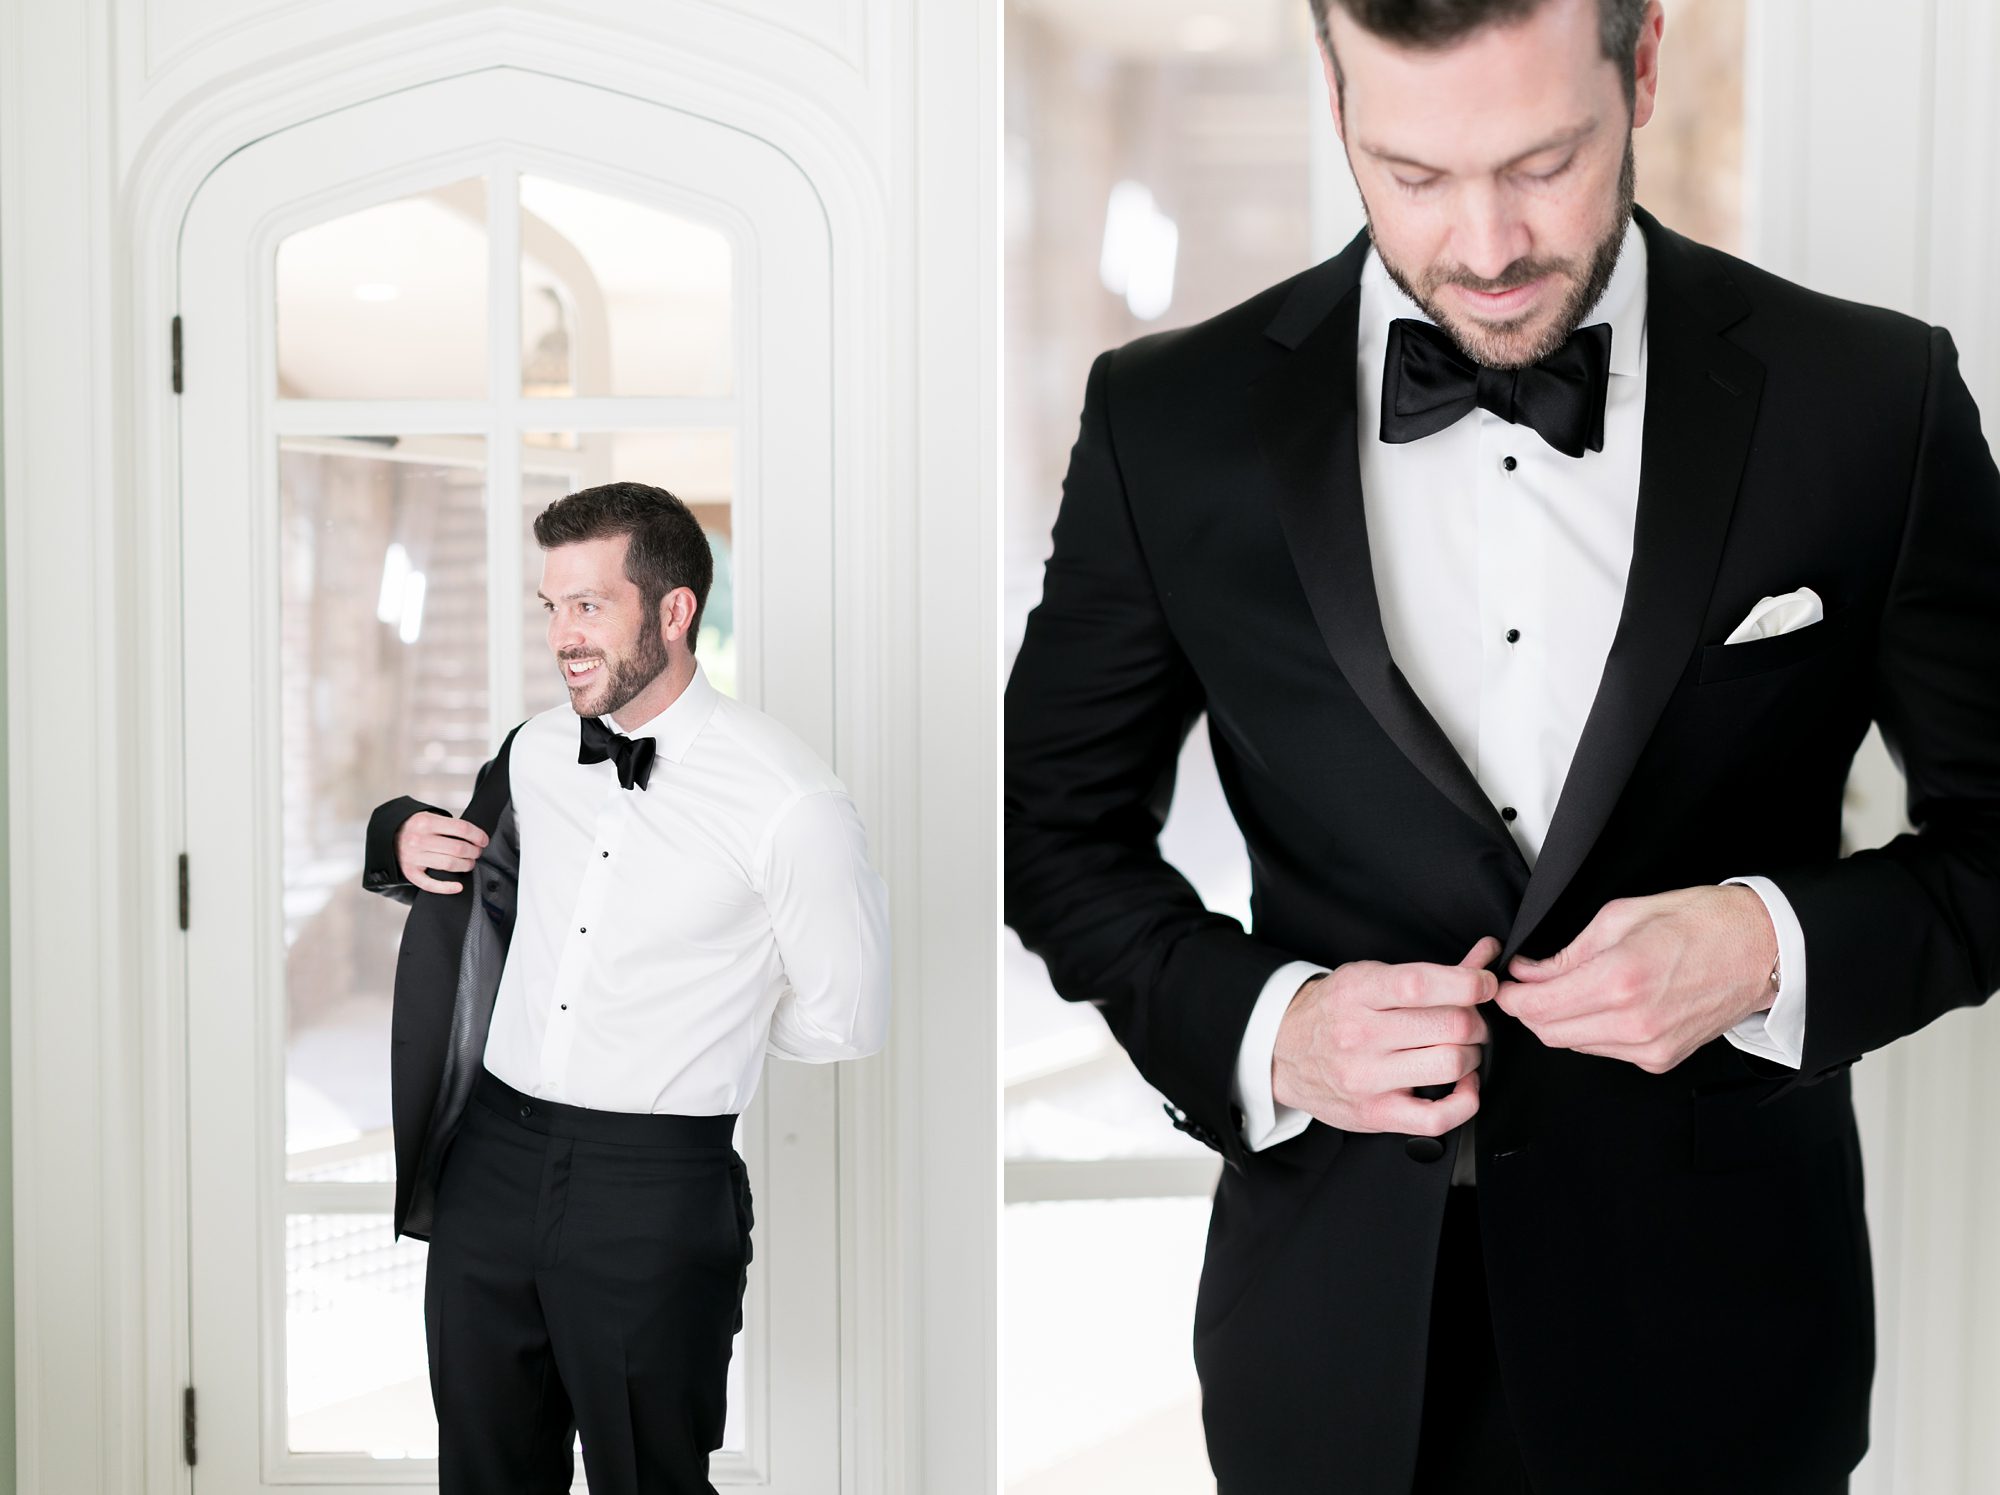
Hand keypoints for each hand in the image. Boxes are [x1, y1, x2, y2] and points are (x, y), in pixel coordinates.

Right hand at [395, 811, 489, 894]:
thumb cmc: (416, 828)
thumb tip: (476, 837)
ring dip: (466, 866)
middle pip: (458, 849)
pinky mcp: (410, 872)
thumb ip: (449, 824)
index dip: (478, 836)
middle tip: (477, 852)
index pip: (462, 828)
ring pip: (449, 865)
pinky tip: (458, 886)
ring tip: (469, 863)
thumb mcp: (430, 816)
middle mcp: (419, 840)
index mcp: (426, 822)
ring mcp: (414, 857)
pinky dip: (447, 888)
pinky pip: (430, 884)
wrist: (390, 836)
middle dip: (474, 852)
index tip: (484, 840)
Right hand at [1270, 935, 1499, 1136]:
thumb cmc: (1334, 1013)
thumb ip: (1432, 972)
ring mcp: (1366, 1077)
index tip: (1485, 984)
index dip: (1469, 983)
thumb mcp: (1369, 978)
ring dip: (1472, 1055)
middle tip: (1471, 1021)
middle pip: (1448, 1025)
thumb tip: (1486, 954)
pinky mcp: (1375, 1113)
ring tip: (1461, 1049)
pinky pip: (1438, 1117)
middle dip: (1476, 1021)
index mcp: (1358, 992)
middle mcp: (1359, 1034)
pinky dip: (1466, 1100)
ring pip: (1451, 1064)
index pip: (1421, 984)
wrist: (1282, 1052)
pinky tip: (1462, 1085)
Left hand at [1496, 886, 1777, 1073]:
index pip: (1539, 1006)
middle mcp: (1633, 1022)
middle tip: (1529, 986)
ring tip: (1567, 990)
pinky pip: (1606, 1051)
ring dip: (1560, 1021)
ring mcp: (1650, 1046)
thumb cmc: (1701, 923)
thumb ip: (1567, 952)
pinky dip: (1592, 1031)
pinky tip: (1602, 1006)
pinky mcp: (1662, 1059)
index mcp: (1620, 979)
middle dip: (1530, 1010)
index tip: (1506, 984)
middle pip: (1550, 1032)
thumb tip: (1529, 971)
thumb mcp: (1622, 917)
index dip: (1512, 997)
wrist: (1761, 949)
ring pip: (1575, 1045)